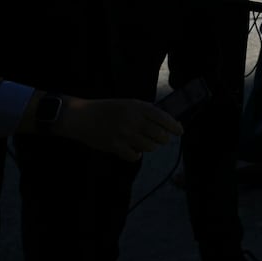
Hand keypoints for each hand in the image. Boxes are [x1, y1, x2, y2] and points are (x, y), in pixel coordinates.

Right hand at [57, 96, 182, 160]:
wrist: (82, 116)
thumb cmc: (108, 109)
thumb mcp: (129, 104)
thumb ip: (146, 112)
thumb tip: (168, 123)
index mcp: (138, 107)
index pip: (164, 118)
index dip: (174, 126)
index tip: (180, 131)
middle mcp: (133, 120)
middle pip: (160, 136)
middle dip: (162, 139)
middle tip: (158, 138)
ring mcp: (124, 134)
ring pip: (150, 147)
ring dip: (149, 146)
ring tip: (141, 142)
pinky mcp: (115, 146)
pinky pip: (135, 156)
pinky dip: (136, 155)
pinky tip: (132, 150)